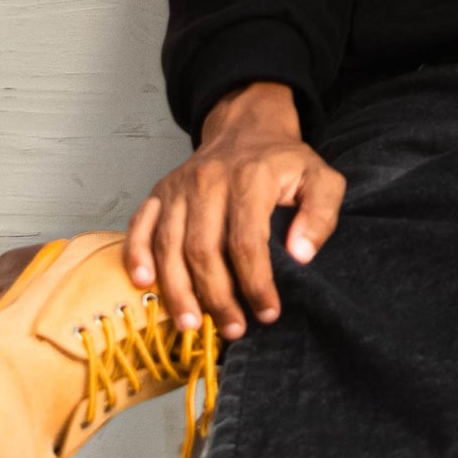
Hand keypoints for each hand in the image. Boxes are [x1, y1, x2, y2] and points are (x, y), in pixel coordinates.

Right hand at [125, 81, 344, 340]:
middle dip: (217, 297)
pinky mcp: (159, 192)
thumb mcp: (320, 179)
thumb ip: (320, 214)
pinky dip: (136, 255)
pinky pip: (140, 226)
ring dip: (178, 290)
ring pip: (169, 245)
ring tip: (192, 324)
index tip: (268, 312)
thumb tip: (301, 255)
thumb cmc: (284, 163)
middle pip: (203, 249)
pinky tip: (143, 283)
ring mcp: (178, 187)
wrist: (247, 128)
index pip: (247, 241)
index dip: (256, 283)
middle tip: (233, 329)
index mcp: (250, 178)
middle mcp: (208, 181)